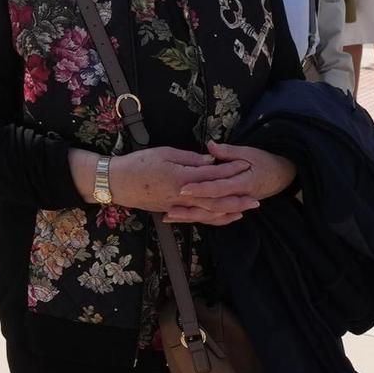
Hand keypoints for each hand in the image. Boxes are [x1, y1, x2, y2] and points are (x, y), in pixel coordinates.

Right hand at [92, 146, 254, 223]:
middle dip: (237, 198)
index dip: (231, 170)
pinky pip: (197, 218)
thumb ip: (190, 158)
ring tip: (246, 210)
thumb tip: (211, 161)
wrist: (116, 182)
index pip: (213, 174)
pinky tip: (224, 218)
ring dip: (229, 212)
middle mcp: (183, 195)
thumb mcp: (165, 153)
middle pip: (215, 198)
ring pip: (208, 212)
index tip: (247, 165)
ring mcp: (178, 206)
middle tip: (257, 198)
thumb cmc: (138, 163)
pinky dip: (213, 219)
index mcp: (182, 177)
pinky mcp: (173, 212)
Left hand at [175, 142, 297, 221]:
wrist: (281, 175)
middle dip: (190, 209)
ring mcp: (234, 205)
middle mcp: (237, 197)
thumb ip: (228, 151)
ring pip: (211, 215)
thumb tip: (210, 146)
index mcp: (242, 183)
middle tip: (169, 209)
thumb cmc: (265, 161)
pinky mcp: (231, 207)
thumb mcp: (249, 152)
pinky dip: (198, 218)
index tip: (183, 188)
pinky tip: (183, 218)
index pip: (217, 188)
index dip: (200, 189)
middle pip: (211, 206)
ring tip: (170, 216)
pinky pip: (214, 217)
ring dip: (191, 217)